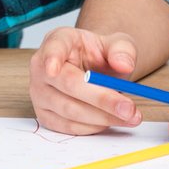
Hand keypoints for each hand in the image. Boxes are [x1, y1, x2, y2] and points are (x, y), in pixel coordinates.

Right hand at [29, 26, 143, 133]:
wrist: (93, 72)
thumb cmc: (100, 56)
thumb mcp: (117, 45)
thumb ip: (123, 51)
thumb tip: (124, 64)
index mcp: (58, 41)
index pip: (52, 48)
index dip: (51, 58)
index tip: (53, 68)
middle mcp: (41, 67)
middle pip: (68, 84)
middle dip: (101, 99)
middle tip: (128, 108)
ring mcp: (39, 93)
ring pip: (70, 110)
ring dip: (103, 117)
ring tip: (129, 116)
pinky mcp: (44, 115)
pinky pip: (69, 127)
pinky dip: (93, 127)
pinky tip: (110, 121)